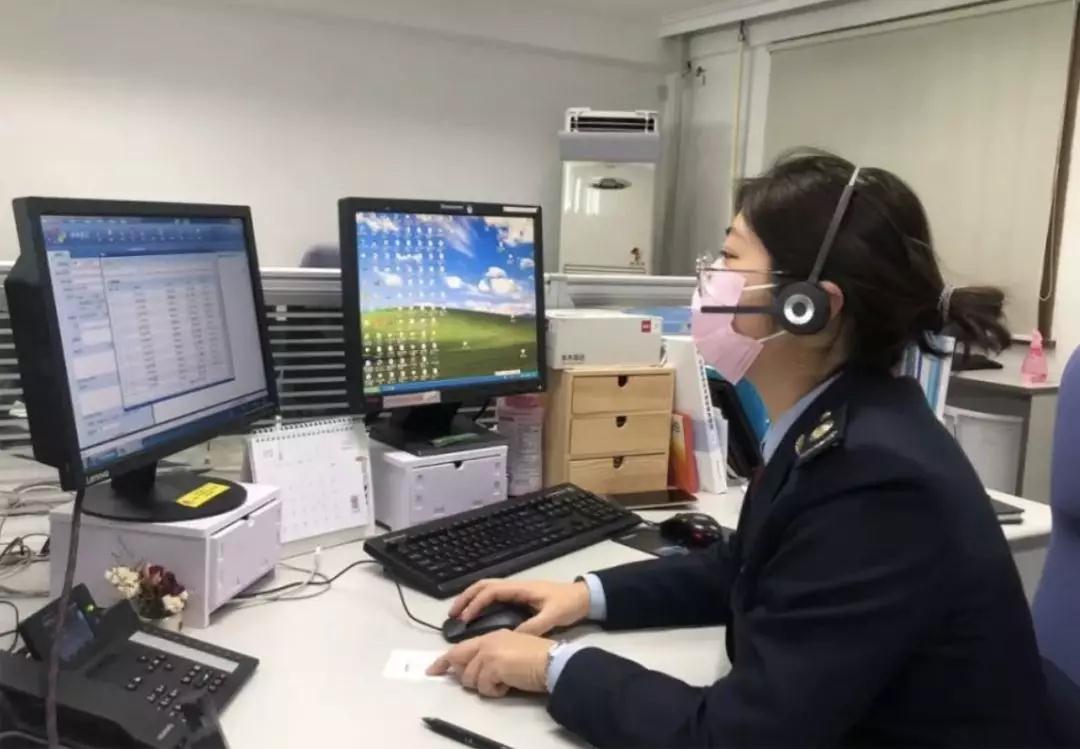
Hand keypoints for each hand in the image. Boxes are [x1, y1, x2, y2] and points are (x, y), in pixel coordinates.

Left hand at [427, 630, 552, 696]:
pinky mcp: (493, 665)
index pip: (460, 648)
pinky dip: (495, 691)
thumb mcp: (510, 652)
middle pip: (458, 662)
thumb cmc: (537, 658)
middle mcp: (487, 641)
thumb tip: (471, 673)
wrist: (552, 661)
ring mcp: (489, 652)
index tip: (433, 669)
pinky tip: (508, 685)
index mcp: (491, 636)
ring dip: (485, 686)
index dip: (444, 661)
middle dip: (466, 677)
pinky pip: (484, 687)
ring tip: (504, 681)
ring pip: (470, 679)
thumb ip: (490, 657)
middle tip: (488, 682)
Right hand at [449, 579, 590, 635]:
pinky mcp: (519, 596)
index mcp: (521, 588)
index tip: (465, 618)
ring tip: (458, 615)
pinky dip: (481, 602)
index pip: (491, 591)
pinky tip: (476, 615)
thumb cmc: (568, 604)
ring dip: (471, 599)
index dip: (476, 603)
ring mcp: (517, 590)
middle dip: (466, 598)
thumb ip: (534, 626)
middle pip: (483, 586)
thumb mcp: (553, 617)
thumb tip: (512, 637)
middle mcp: (515, 586)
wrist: (584, 597)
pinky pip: (494, 596)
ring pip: (487, 589)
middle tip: (452, 614)